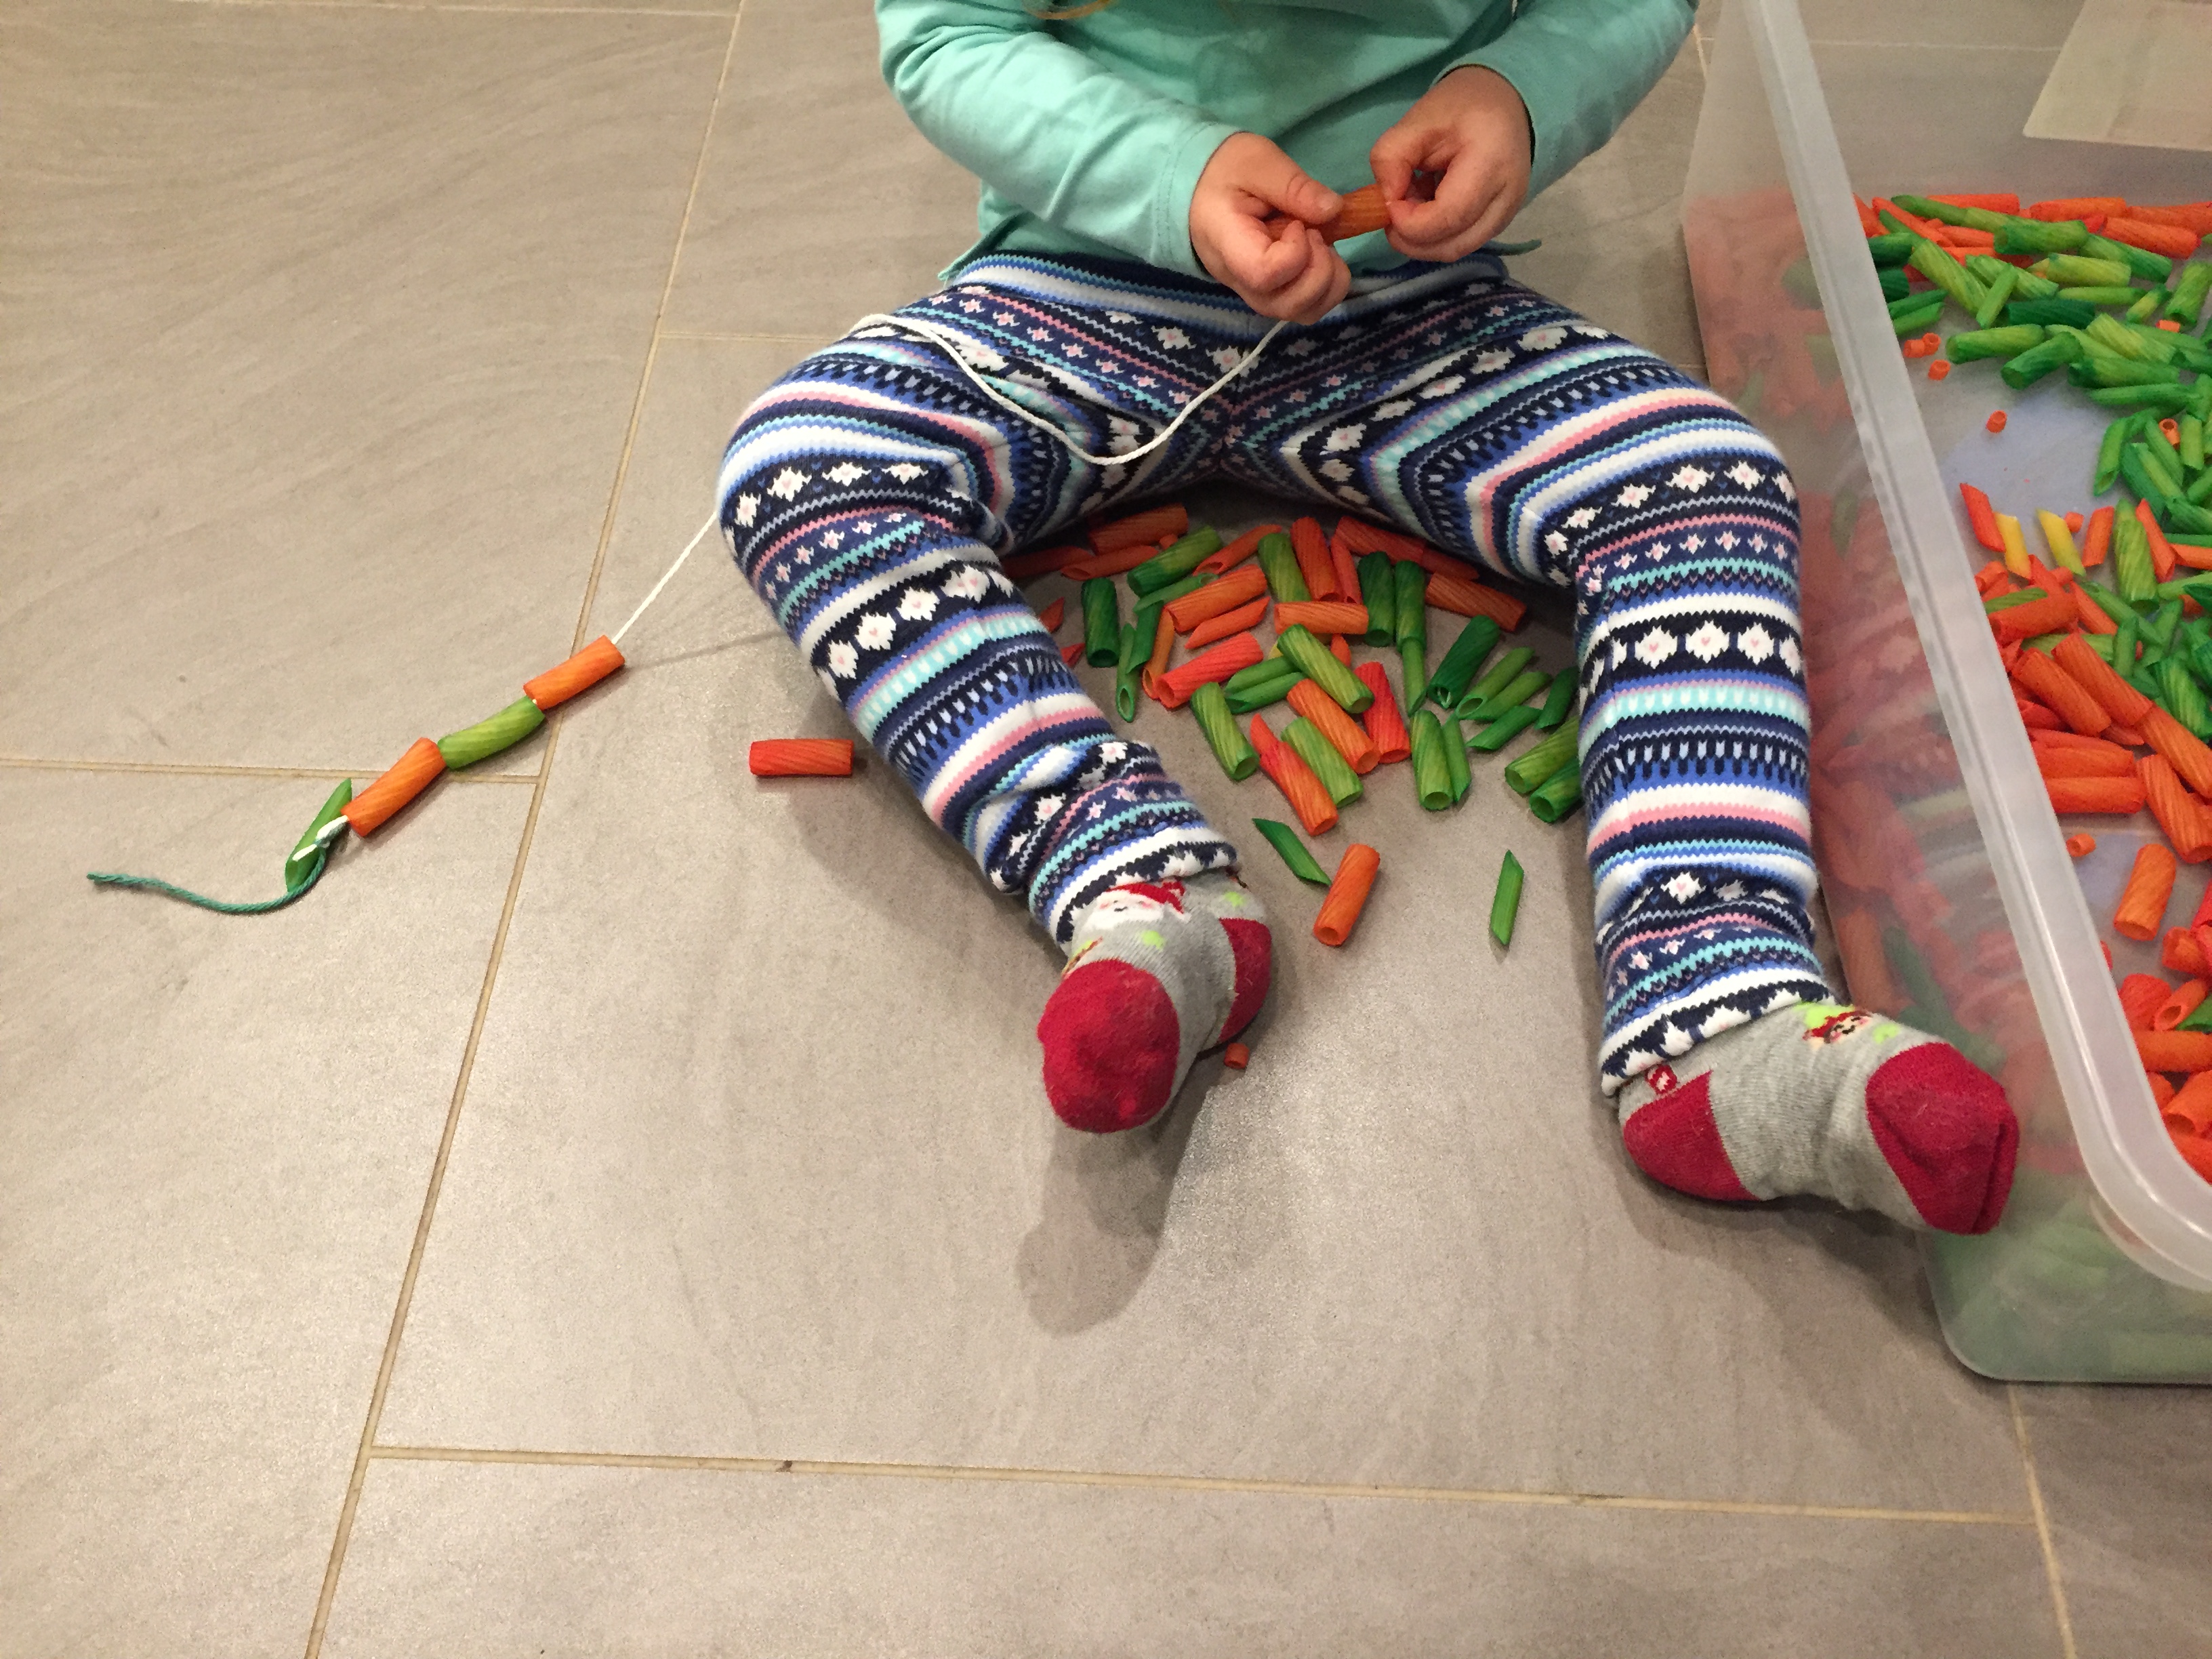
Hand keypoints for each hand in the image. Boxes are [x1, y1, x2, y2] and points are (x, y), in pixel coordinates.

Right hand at [1190, 132, 1352, 323]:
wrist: (1202, 190)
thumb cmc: (1225, 172)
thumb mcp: (1257, 162)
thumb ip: (1293, 185)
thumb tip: (1333, 210)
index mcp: (1228, 246)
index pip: (1265, 275)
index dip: (1295, 252)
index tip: (1299, 223)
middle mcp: (1241, 282)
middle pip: (1288, 305)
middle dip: (1320, 270)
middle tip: (1315, 233)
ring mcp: (1258, 293)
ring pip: (1303, 313)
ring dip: (1329, 282)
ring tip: (1323, 246)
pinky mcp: (1273, 293)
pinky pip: (1307, 308)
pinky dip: (1328, 287)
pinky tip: (1322, 256)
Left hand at [1371, 65, 1532, 264]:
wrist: (1505, 103)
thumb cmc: (1462, 106)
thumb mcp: (1418, 119)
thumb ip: (1391, 157)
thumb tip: (1385, 201)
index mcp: (1491, 164)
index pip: (1447, 218)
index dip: (1409, 221)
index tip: (1389, 201)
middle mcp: (1506, 198)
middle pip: (1450, 245)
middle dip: (1410, 237)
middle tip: (1393, 208)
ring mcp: (1507, 215)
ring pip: (1455, 250)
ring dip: (1422, 238)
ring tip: (1411, 204)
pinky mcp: (1500, 223)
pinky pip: (1461, 243)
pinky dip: (1435, 235)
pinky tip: (1427, 207)